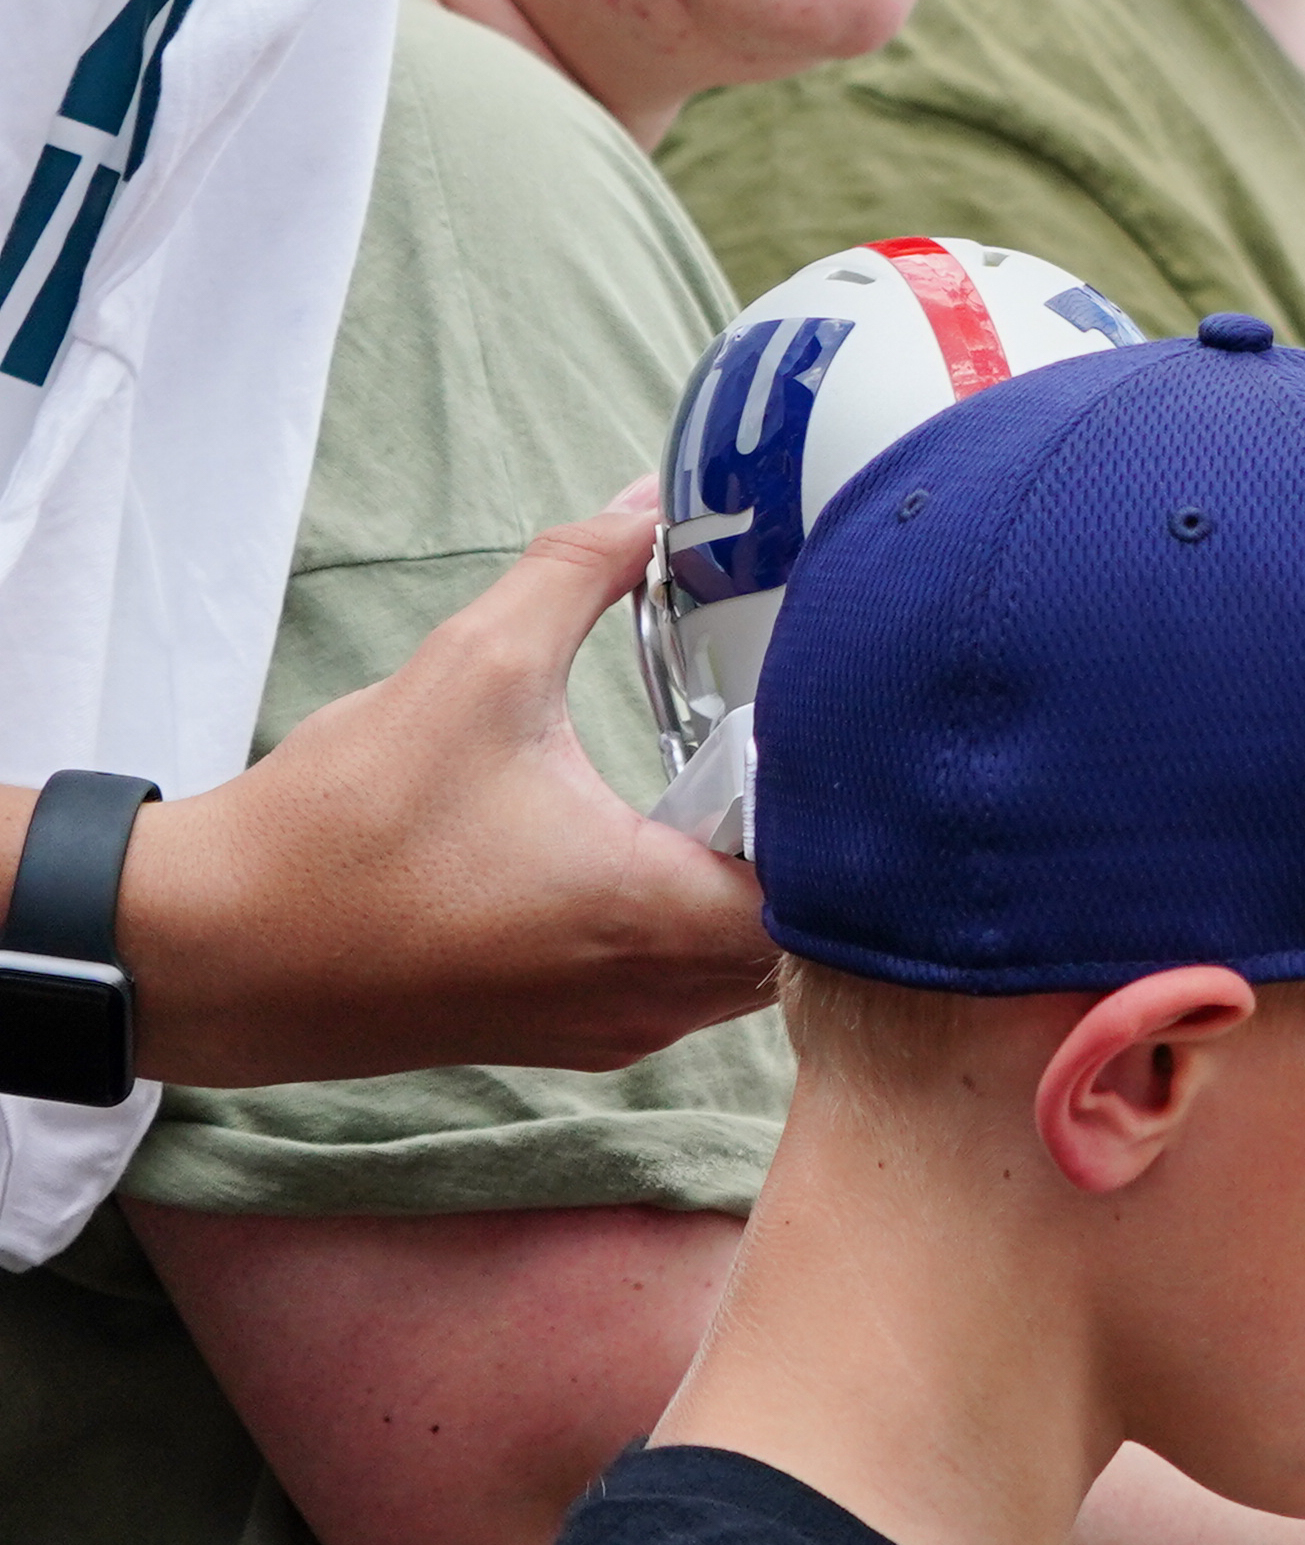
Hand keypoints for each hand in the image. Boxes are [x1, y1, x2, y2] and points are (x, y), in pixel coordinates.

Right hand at [114, 491, 774, 1087]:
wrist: (213, 952)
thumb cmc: (340, 832)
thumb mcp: (472, 668)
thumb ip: (577, 573)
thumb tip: (644, 505)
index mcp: (660, 919)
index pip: (836, 886)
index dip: (850, 811)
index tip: (831, 740)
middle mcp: (658, 997)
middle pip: (807, 933)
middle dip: (809, 846)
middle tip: (784, 756)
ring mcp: (616, 1031)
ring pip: (745, 969)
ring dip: (750, 888)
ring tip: (730, 797)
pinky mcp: (570, 1039)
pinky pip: (679, 990)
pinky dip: (691, 928)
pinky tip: (660, 851)